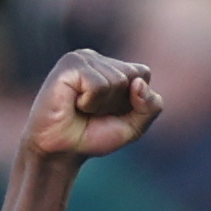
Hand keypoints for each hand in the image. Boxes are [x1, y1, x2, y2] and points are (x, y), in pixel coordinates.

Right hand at [21, 50, 163, 161]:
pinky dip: (90, 103)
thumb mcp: (133, 127)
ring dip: (101, 105)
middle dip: (117, 104)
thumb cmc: (91, 136)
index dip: (133, 102)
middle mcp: (98, 58)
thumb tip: (139, 83)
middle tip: (92, 113)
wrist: (59, 152)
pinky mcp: (70, 64)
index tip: (109, 113)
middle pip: (132, 77)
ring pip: (116, 81)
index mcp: (112, 66)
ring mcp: (83, 58)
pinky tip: (73, 104)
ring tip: (81, 108)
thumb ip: (151, 107)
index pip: (143, 74)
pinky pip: (98, 85)